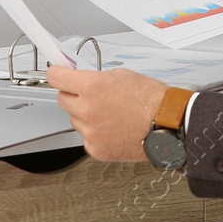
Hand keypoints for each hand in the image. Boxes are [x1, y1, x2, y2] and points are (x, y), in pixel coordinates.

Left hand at [45, 65, 166, 162]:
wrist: (166, 123)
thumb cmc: (150, 99)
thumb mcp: (122, 75)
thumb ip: (96, 78)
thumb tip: (81, 79)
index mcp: (92, 86)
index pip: (56, 77)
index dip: (57, 73)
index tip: (57, 73)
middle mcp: (86, 109)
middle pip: (63, 100)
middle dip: (73, 95)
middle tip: (91, 95)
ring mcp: (89, 131)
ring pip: (75, 120)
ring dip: (86, 115)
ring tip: (111, 114)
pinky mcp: (94, 148)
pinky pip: (86, 137)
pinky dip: (96, 132)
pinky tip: (113, 127)